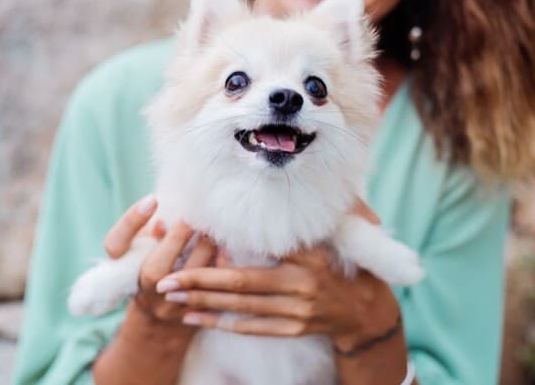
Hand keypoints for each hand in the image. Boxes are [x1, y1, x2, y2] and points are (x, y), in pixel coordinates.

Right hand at [94, 195, 215, 384]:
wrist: (162, 325)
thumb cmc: (151, 273)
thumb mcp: (142, 251)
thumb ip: (149, 235)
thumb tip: (162, 221)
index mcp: (123, 270)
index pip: (116, 244)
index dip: (132, 220)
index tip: (153, 199)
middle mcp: (143, 291)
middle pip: (156, 267)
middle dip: (181, 236)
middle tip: (198, 214)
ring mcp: (168, 306)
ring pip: (188, 277)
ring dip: (205, 247)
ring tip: (215, 227)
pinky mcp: (193, 313)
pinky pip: (211, 286)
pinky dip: (221, 264)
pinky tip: (227, 248)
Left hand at [155, 198, 399, 348]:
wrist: (368, 310)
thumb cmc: (346, 263)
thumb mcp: (335, 235)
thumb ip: (306, 221)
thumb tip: (274, 205)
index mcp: (310, 257)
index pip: (262, 250)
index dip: (227, 249)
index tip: (197, 239)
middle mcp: (302, 285)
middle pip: (242, 284)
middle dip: (200, 280)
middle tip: (166, 279)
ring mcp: (297, 312)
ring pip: (242, 308)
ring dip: (203, 302)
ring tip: (171, 297)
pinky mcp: (294, 330)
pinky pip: (253, 328)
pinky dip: (222, 323)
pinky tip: (196, 317)